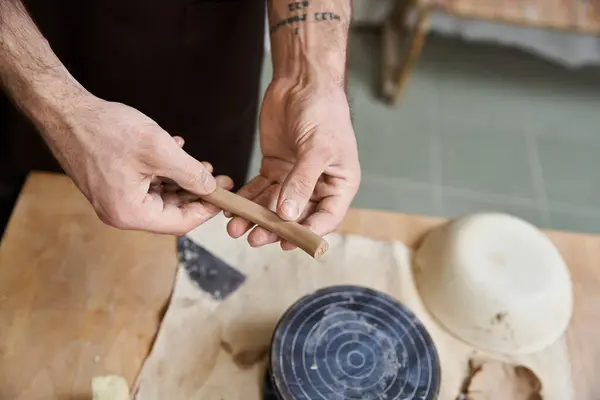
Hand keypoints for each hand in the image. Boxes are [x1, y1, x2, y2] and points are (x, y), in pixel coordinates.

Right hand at [44, 95, 232, 234]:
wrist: (65, 111)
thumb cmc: (106, 130)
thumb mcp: (159, 150)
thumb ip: (190, 173)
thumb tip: (211, 188)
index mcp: (130, 213)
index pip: (180, 223)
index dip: (206, 209)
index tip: (225, 195)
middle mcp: (120, 212)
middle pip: (171, 211)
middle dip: (196, 193)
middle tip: (219, 177)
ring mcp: (114, 199)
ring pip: (160, 196)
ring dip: (182, 181)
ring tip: (202, 164)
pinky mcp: (111, 184)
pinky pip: (146, 184)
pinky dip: (164, 171)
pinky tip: (177, 151)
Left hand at [226, 79, 360, 249]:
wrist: (302, 81)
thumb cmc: (322, 111)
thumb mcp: (317, 148)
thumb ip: (302, 182)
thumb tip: (288, 215)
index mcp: (339, 183)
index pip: (326, 217)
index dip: (308, 233)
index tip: (286, 243)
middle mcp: (318, 185)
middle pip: (297, 216)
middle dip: (274, 229)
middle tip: (254, 239)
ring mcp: (295, 178)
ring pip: (275, 206)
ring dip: (256, 217)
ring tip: (236, 228)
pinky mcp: (275, 168)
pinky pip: (260, 189)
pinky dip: (248, 199)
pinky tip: (233, 209)